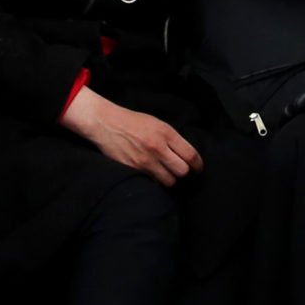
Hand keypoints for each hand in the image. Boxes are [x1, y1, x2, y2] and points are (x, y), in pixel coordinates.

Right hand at [62, 88, 201, 186]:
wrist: (106, 123)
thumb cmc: (132, 122)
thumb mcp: (157, 123)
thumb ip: (172, 138)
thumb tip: (186, 155)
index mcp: (166, 133)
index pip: (190, 155)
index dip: (198, 165)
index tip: (198, 169)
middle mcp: (157, 148)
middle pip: (182, 171)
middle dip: (182, 172)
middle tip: (178, 169)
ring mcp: (145, 161)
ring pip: (169, 181)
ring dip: (169, 178)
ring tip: (164, 172)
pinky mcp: (133, 170)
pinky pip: (152, 182)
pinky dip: (153, 181)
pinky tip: (151, 174)